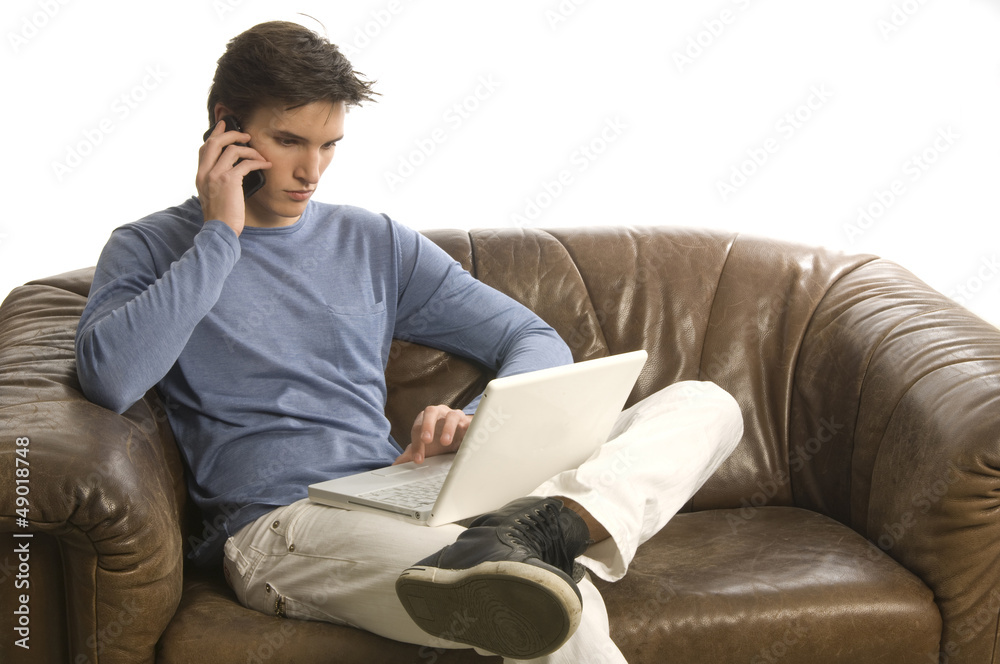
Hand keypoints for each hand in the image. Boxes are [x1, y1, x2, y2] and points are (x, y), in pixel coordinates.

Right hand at [195, 121, 270, 235]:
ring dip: (250, 150)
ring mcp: (216, 175)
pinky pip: (245, 163)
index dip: (215, 134)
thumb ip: (217, 181)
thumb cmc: (221, 216)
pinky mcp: (229, 180)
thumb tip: (233, 170)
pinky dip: (258, 162)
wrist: (220, 230)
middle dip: (232, 134)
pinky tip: (266, 165)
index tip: (223, 125)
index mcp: (200, 175)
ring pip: (232, 150)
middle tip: (246, 135)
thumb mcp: (214, 195)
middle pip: (216, 142)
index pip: (205, 148)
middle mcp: (205, 172)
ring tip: (260, 155)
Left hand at [394, 405, 471, 464]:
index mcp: (425, 418)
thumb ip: (412, 453)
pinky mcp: (469, 421)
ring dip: (448, 428)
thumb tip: (395, 464)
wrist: (459, 434)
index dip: (416, 444)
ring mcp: (455, 415)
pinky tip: (467, 439)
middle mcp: (440, 413)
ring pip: (451, 416)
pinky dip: (469, 429)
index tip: (418, 459)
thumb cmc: (439, 437)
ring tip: (445, 442)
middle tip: (426, 440)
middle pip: (430, 412)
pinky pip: (470, 423)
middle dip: (427, 426)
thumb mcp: (426, 447)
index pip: (417, 428)